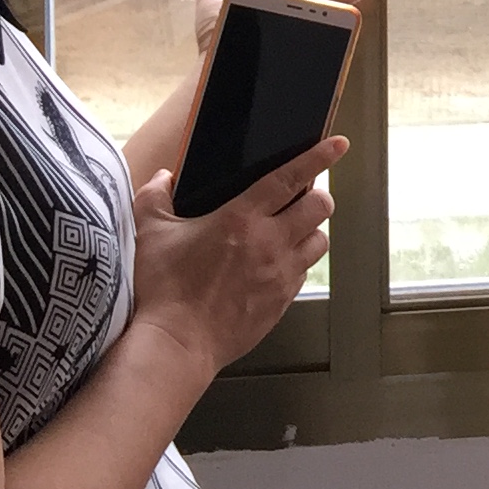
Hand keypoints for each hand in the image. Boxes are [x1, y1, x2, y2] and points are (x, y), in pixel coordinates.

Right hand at [128, 137, 342, 378]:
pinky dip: (297, 264)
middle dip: (317, 196)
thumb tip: (163, 177)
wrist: (177, 344)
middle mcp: (269, 243)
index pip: (290, 178)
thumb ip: (154, 196)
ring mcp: (280, 274)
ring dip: (310, 231)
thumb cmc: (162, 289)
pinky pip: (303, 273)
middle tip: (302, 197)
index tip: (338, 144)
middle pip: (319, 207)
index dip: (318, 156)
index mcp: (241, 218)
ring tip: (292, 231)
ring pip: (319, 241)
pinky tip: (276, 265)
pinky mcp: (281, 302)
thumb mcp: (150, 234)